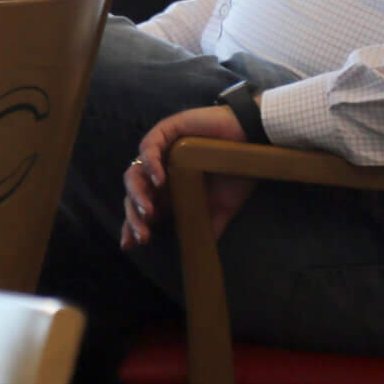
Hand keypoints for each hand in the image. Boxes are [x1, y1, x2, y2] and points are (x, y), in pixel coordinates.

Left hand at [120, 105, 253, 249]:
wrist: (254, 144)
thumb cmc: (236, 172)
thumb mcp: (222, 207)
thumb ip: (208, 226)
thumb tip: (200, 252)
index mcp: (168, 191)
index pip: (140, 208)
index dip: (132, 226)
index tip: (130, 246)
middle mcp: (159, 171)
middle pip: (133, 194)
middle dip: (133, 216)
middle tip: (143, 234)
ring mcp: (161, 151)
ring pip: (134, 172)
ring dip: (137, 193)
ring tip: (148, 212)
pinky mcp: (166, 131)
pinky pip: (149, 147)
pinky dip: (150, 163)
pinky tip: (159, 181)